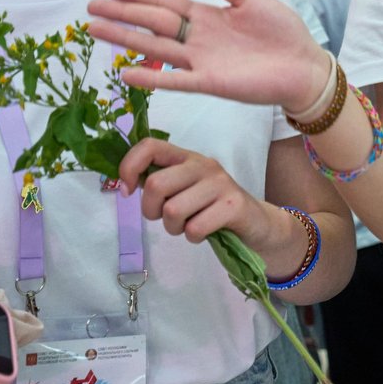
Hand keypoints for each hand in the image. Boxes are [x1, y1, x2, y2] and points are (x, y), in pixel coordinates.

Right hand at [86, 0, 332, 116]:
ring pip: (156, 47)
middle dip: (123, 13)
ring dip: (127, 39)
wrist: (304, 67)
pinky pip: (176, 79)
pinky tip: (126, 71)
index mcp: (207, 15)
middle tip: (90, 6)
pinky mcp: (211, 82)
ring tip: (96, 30)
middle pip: (153, 22)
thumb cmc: (281, 32)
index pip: (164, 1)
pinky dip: (152, 77)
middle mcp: (197, 37)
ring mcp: (201, 61)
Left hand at [118, 138, 277, 247]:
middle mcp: (203, 164)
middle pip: (156, 184)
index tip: (128, 190)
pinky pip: (195, 227)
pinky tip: (204, 232)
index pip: (149, 146)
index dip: (129, 167)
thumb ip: (160, 183)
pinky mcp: (233, 205)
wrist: (257, 223)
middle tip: (164, 217)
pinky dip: (193, 237)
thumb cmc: (212, 208)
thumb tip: (125, 185)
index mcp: (186, 157)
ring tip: (187, 226)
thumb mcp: (184, 189)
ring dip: (173, 228)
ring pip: (173, 210)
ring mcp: (220, 184)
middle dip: (151, 210)